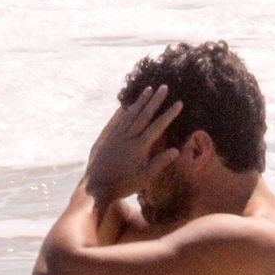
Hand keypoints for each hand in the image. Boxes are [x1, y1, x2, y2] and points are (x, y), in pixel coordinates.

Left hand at [83, 84, 183, 207]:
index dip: (169, 114)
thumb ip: (160, 163)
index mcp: (139, 147)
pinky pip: (116, 120)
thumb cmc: (123, 185)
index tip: (178, 103)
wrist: (96, 187)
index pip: (158, 126)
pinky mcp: (106, 138)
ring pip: (130, 114)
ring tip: (148, 89)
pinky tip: (126, 104)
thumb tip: (176, 150)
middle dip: (155, 100)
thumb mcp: (144, 178)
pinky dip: (122, 111)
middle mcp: (127, 137)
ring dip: (140, 101)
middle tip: (164, 87)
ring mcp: (115, 136)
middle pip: (144, 115)